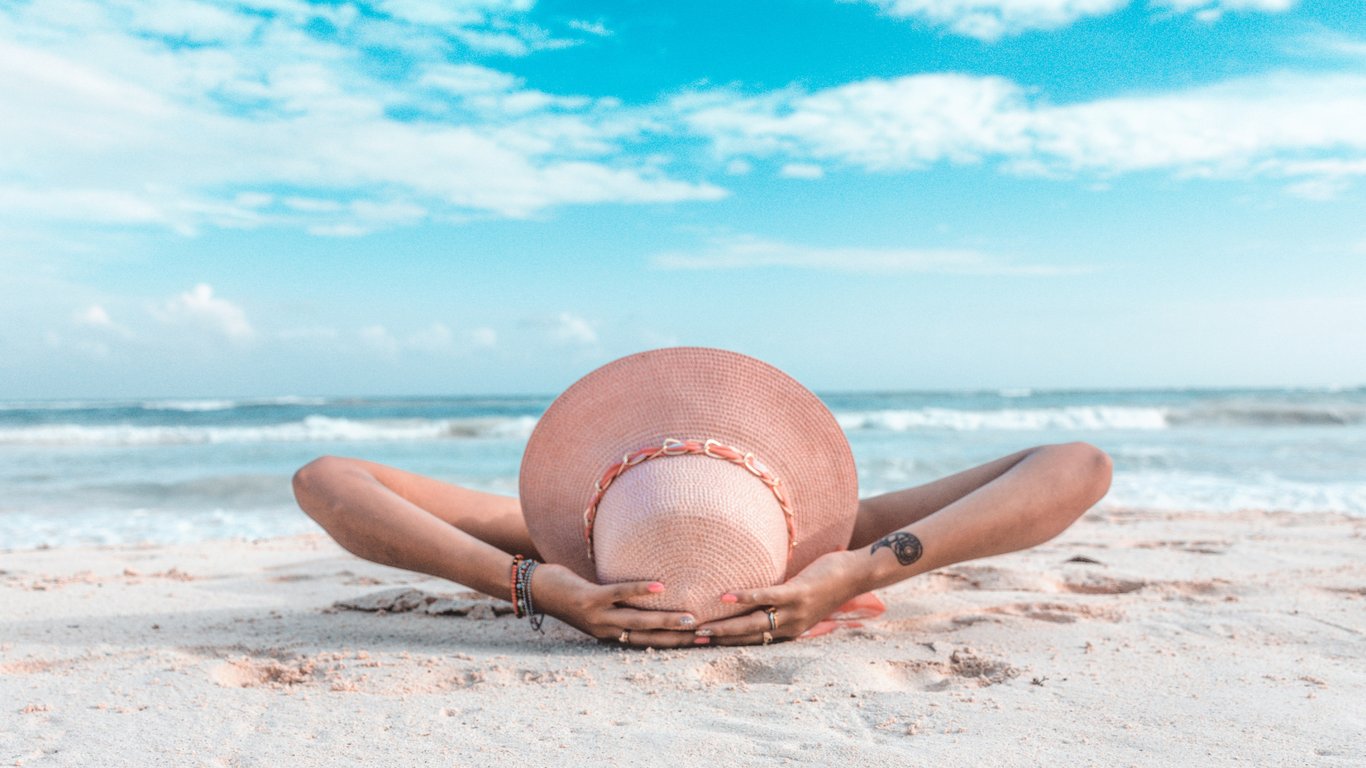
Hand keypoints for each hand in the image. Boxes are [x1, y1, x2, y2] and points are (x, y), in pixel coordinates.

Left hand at [530, 563, 701, 647]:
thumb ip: (619, 604)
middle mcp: (606, 630)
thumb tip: (648, 594)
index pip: (648, 643)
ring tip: (690, 619)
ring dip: (665, 621)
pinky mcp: (589, 599)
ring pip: (637, 621)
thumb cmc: (569, 593)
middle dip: (677, 638)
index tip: (703, 640)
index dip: (674, 643)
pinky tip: (659, 587)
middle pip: (648, 638)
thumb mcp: (597, 605)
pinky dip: (639, 590)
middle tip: (706, 635)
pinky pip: (618, 594)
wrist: (533, 590)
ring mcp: (597, 616)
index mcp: (610, 634)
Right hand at [693, 549, 862, 645]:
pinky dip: (746, 598)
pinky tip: (726, 597)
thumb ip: (777, 602)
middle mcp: (789, 627)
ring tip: (700, 625)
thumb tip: (752, 597)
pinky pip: (767, 596)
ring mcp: (793, 611)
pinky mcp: (798, 593)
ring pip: (753, 623)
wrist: (857, 574)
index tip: (698, 645)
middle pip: (747, 637)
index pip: (751, 642)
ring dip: (725, 625)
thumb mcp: (799, 600)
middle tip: (688, 641)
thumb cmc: (826, 583)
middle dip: (717, 640)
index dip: (725, 645)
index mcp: (787, 630)